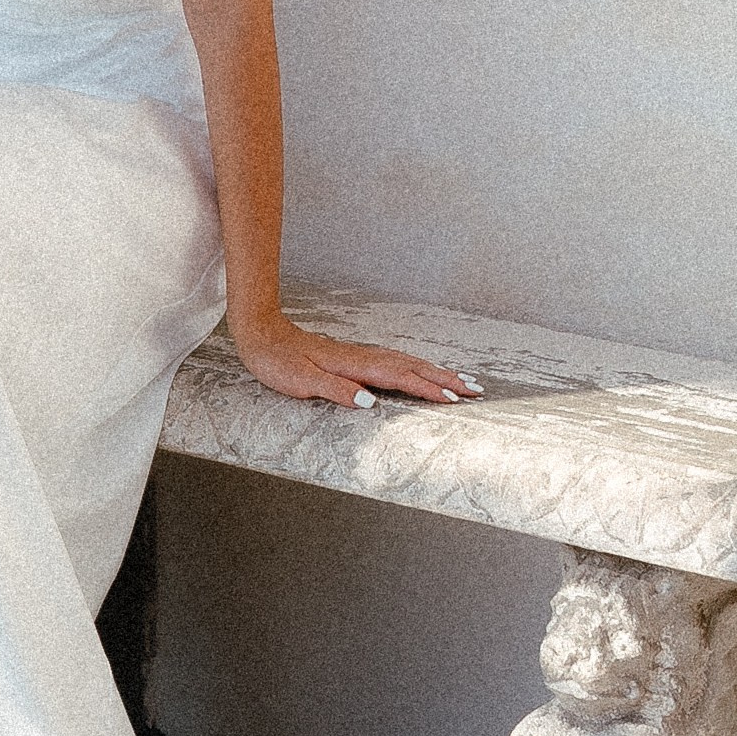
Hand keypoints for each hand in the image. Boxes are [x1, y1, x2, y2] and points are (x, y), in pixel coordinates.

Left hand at [231, 322, 480, 409]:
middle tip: (476, 389)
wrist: (260, 333)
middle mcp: (362, 357)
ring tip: (462, 380)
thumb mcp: (299, 381)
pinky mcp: (354, 357)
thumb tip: (368, 401)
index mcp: (353, 365)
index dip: (427, 388)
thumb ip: (334, 390)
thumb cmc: (277, 361)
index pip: (399, 377)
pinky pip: (395, 361)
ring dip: (435, 371)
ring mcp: (360, 355)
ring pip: (406, 362)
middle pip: (412, 367)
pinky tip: (421, 371)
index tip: (454, 399)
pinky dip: (415, 367)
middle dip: (445, 378)